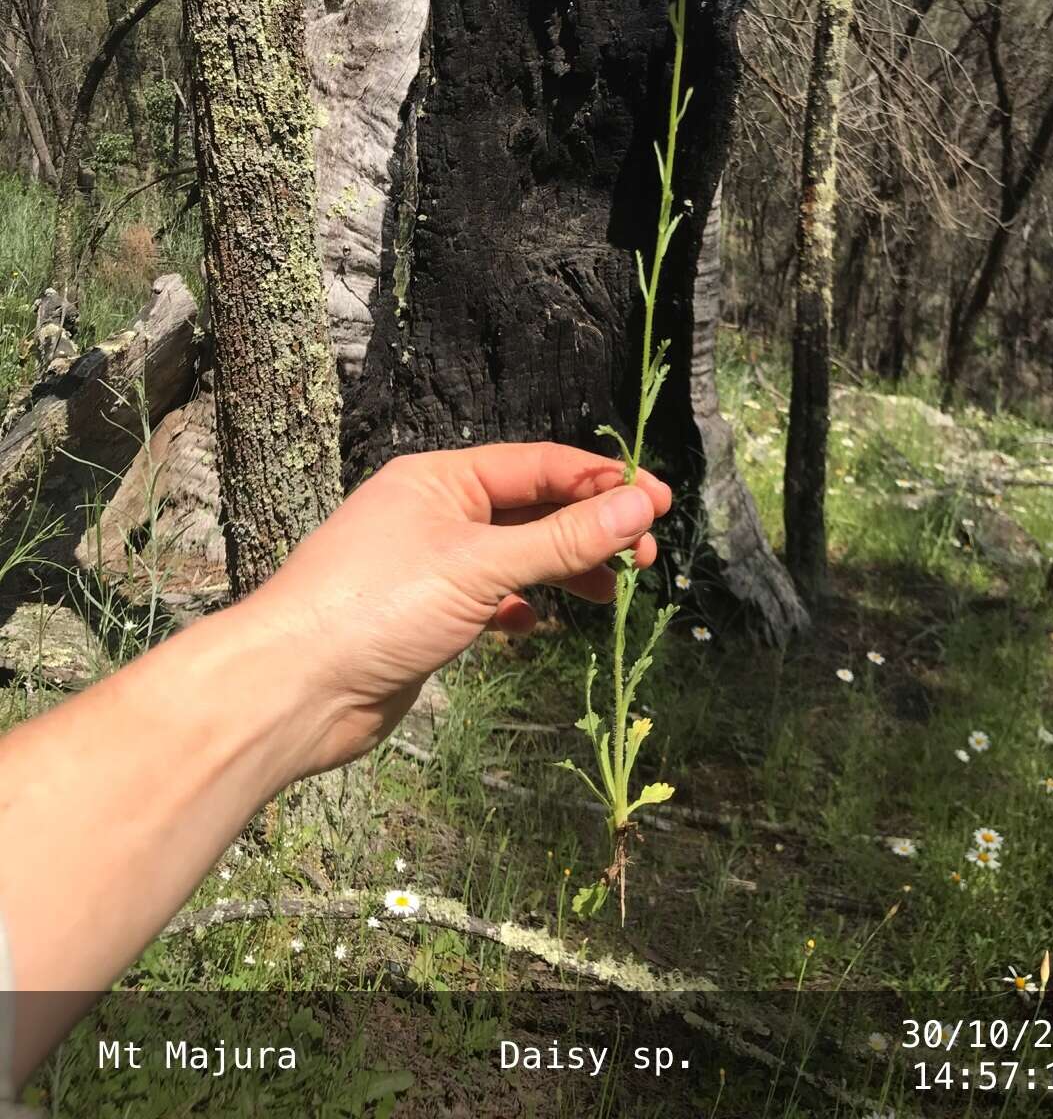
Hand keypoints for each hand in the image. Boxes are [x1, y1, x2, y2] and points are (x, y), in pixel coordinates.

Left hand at [246, 442, 670, 773]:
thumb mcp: (481, 566)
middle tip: (645, 559)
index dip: (602, 483)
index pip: (539, 465)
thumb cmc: (374, 608)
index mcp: (441, 478)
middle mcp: (434, 512)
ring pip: (514, 556)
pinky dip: (518, 606)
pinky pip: (488, 599)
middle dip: (588, 530)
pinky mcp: (422, 617)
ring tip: (609, 594)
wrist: (290, 691)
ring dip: (562, 570)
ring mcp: (427, 566)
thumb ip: (563, 540)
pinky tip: (531, 625)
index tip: (659, 503)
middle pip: (531, 510)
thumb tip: (638, 507)